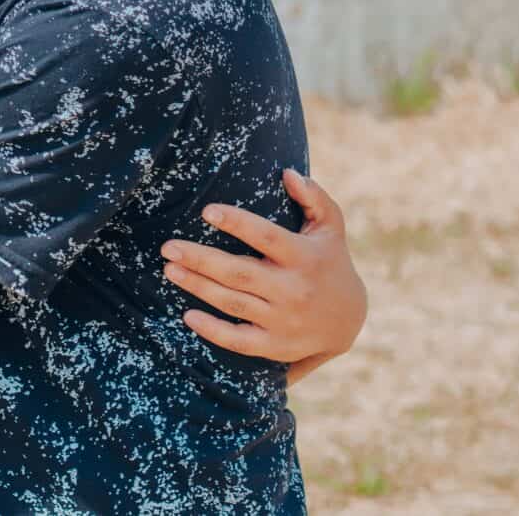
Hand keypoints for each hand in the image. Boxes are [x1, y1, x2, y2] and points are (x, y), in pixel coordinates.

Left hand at [161, 168, 366, 367]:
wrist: (349, 319)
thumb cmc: (329, 260)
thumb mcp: (331, 226)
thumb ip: (313, 197)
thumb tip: (288, 173)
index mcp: (304, 256)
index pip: (266, 236)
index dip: (237, 223)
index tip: (207, 211)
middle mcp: (293, 289)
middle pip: (239, 273)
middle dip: (200, 259)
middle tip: (168, 247)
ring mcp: (283, 320)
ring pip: (233, 303)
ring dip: (198, 287)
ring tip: (170, 269)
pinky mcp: (275, 346)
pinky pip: (239, 341)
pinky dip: (212, 330)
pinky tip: (187, 315)